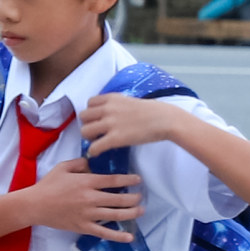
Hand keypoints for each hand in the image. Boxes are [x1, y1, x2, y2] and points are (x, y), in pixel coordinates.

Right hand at [21, 165, 145, 241]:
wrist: (34, 205)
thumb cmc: (48, 185)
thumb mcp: (63, 167)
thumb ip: (80, 163)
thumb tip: (94, 164)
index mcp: (86, 182)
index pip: (113, 180)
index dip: (129, 180)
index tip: (138, 180)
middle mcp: (90, 198)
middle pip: (119, 199)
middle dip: (134, 198)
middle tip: (140, 197)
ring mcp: (88, 214)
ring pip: (116, 215)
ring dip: (131, 213)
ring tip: (140, 211)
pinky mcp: (83, 227)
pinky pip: (104, 233)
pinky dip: (118, 236)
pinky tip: (130, 237)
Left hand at [77, 92, 195, 152]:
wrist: (166, 120)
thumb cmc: (153, 111)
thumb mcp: (131, 101)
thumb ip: (117, 105)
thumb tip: (110, 113)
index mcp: (112, 98)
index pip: (89, 102)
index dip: (92, 112)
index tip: (97, 119)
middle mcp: (108, 109)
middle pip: (83, 116)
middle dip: (88, 124)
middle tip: (96, 132)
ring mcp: (110, 124)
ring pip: (85, 131)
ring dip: (89, 138)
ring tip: (97, 141)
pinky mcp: (115, 139)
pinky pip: (94, 147)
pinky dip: (94, 151)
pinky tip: (99, 152)